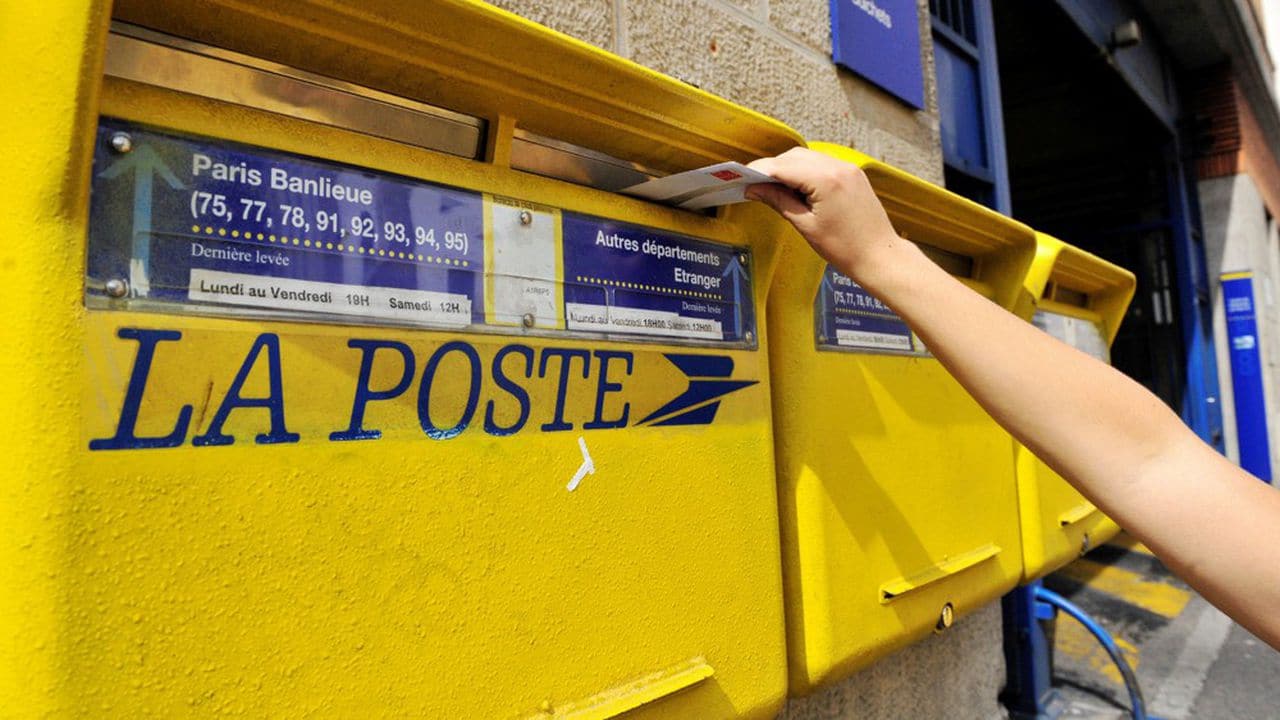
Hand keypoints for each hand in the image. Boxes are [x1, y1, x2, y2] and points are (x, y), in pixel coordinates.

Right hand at [745, 147, 901, 283]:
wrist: (879, 255)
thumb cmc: (846, 248)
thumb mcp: (806, 226)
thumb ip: (779, 201)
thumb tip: (756, 189)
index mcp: (825, 180)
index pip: (782, 167)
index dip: (758, 171)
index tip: (742, 178)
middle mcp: (838, 167)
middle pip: (793, 157)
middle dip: (772, 168)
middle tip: (754, 186)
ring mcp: (847, 168)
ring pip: (807, 157)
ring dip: (788, 168)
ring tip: (774, 190)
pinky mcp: (852, 173)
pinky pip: (821, 163)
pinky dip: (805, 171)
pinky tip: (796, 188)